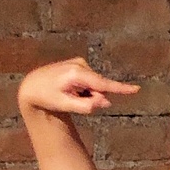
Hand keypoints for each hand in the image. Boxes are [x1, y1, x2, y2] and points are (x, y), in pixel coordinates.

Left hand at [18, 56, 138, 117]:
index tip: (136, 89)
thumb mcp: (65, 106)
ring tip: (68, 94)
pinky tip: (69, 88)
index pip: (102, 84)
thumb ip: (86, 106)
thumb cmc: (47, 97)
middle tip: (72, 100)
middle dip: (92, 97)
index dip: (120, 89)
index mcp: (76, 73)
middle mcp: (80, 64)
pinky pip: (89, 82)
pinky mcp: (79, 64)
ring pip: (94, 85)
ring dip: (86, 93)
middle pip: (98, 87)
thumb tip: (106, 102)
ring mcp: (80, 63)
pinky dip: (83, 89)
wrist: (33, 85)